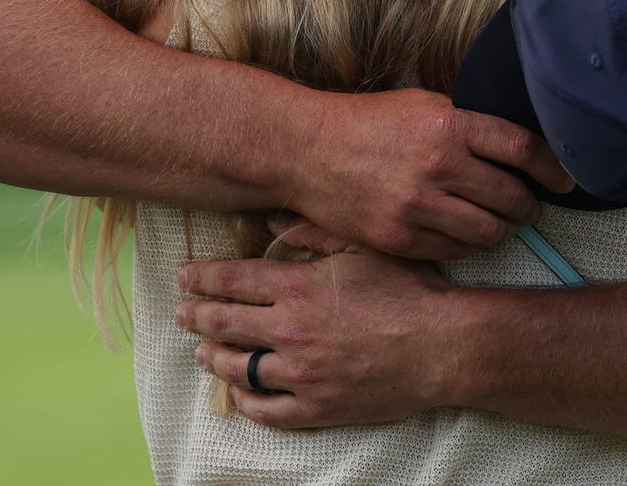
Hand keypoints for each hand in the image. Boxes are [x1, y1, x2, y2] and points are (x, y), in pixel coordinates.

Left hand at [178, 251, 458, 428]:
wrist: (444, 346)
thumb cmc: (410, 290)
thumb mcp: (364, 246)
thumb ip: (314, 230)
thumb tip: (273, 216)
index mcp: (298, 288)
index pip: (231, 281)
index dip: (202, 278)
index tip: (184, 277)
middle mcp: (290, 332)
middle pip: (225, 324)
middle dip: (196, 316)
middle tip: (182, 313)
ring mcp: (301, 374)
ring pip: (239, 368)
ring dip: (213, 358)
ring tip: (202, 352)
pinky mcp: (317, 407)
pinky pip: (266, 410)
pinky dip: (246, 401)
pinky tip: (238, 393)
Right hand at [286, 87, 571, 260]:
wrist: (306, 149)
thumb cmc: (368, 122)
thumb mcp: (423, 104)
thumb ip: (468, 125)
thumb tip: (518, 147)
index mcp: (450, 124)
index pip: (523, 149)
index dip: (554, 167)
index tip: (566, 179)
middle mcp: (439, 165)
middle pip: (512, 196)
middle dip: (530, 206)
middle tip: (530, 207)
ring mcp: (418, 205)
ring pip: (489, 231)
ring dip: (501, 229)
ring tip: (498, 223)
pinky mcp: (399, 238)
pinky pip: (454, 250)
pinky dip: (466, 245)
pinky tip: (462, 233)